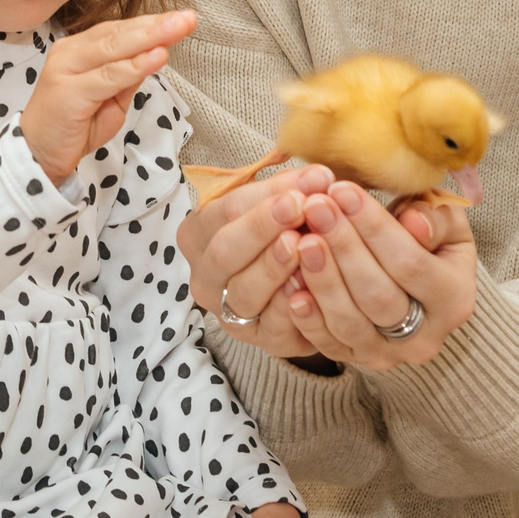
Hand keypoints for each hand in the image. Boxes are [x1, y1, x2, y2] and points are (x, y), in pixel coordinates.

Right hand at [19, 10, 194, 183]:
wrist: (38, 156)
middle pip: (119, 34)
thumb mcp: (110, 99)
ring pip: (114, 49)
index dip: (151, 23)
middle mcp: (70, 52)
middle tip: (188, 18)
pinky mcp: (69, 92)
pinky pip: (108, 76)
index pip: (119, 30)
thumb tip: (155, 54)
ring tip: (179, 28)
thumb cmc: (73, 126)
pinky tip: (158, 57)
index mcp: (79, 49)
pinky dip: (135, 66)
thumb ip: (128, 77)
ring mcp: (66, 70)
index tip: (182, 18)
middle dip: (157, 25)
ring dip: (151, 37)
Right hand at [180, 163, 336, 359]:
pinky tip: (309, 286)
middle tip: (301, 207)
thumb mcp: (281, 201)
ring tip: (303, 246)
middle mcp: (204, 277)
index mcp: (199, 234)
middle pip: (225, 252)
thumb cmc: (283, 231)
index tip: (308, 179)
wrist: (299, 284)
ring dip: (273, 268)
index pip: (227, 210)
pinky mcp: (259, 341)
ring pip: (243, 292)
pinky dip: (290, 307)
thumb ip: (294, 188)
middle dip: (263, 227)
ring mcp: (228, 313)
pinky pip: (271, 327)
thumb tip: (319, 176)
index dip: (268, 193)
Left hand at [283, 181, 476, 371]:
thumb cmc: (429, 244)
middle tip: (315, 207)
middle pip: (377, 295)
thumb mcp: (445, 223)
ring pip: (350, 322)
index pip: (410, 262)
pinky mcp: (357, 360)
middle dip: (343, 247)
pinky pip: (327, 343)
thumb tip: (414, 223)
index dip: (374, 227)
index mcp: (455, 298)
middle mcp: (427, 337)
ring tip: (300, 239)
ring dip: (322, 279)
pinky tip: (290, 282)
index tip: (342, 190)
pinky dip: (307, 315)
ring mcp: (390, 354)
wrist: (418, 289)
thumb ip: (434, 219)